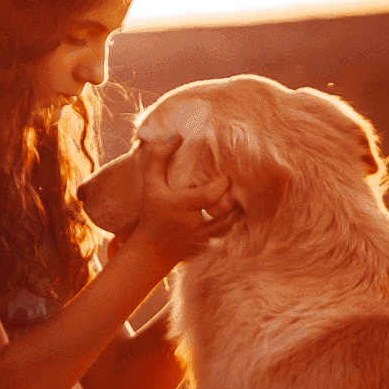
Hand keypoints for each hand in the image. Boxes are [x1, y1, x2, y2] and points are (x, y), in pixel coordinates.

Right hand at [126, 134, 238, 266]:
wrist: (150, 251)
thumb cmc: (151, 213)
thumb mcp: (150, 185)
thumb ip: (158, 159)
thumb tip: (177, 137)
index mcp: (179, 206)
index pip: (209, 196)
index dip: (222, 185)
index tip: (225, 177)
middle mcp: (193, 224)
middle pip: (225, 210)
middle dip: (233, 198)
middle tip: (236, 187)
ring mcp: (202, 239)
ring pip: (230, 224)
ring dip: (236, 211)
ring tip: (238, 198)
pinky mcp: (208, 248)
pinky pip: (229, 235)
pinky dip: (234, 224)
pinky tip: (235, 213)